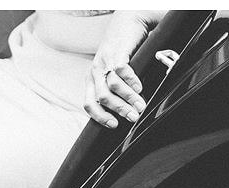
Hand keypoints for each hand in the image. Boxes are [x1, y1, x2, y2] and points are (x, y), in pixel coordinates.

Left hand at [83, 11, 158, 128]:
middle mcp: (95, 71)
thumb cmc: (124, 48)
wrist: (129, 20)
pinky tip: (140, 88)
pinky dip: (131, 82)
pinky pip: (121, 72)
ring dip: (128, 99)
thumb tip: (127, 107)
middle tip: (133, 118)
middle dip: (118, 111)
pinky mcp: (116, 52)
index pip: (88, 104)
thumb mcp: (114, 70)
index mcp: (92, 78)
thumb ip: (116, 86)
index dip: (99, 117)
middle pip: (101, 98)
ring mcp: (104, 61)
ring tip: (140, 105)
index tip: (114, 125)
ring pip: (112, 87)